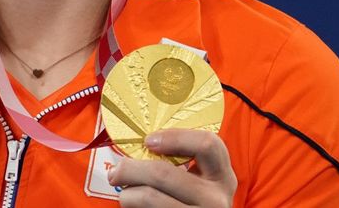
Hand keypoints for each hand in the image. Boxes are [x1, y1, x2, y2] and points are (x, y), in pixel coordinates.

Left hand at [108, 129, 236, 207]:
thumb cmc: (194, 203)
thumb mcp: (200, 183)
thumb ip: (183, 164)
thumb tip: (140, 147)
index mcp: (222, 177)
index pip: (207, 144)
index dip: (174, 137)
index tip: (148, 141)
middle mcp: (216, 199)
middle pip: (164, 173)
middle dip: (131, 169)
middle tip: (116, 171)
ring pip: (148, 197)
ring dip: (127, 194)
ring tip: (125, 193)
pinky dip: (132, 207)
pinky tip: (135, 206)